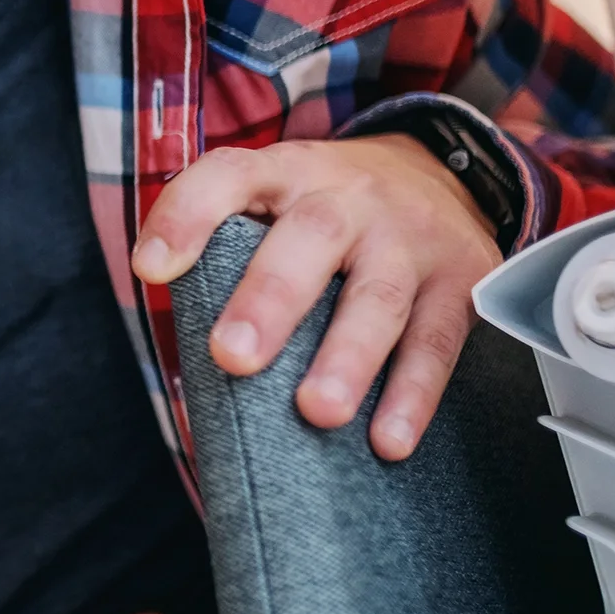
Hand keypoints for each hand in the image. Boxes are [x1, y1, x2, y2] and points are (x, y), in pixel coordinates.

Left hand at [130, 135, 502, 460]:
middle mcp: (351, 198)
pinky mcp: (463, 280)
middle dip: (270, 299)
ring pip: (380, 297)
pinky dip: (414, 395)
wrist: (442, 172)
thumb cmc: (330, 210)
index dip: (187, 214)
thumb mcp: (280, 200)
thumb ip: (229, 253)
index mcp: (289, 172)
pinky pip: (437, 341)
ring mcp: (410, 237)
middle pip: (311, 237)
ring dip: (348, 358)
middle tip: (234, 357)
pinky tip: (388, 441)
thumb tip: (185, 365)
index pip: (230, 175)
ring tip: (317, 412)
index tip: (150, 268)